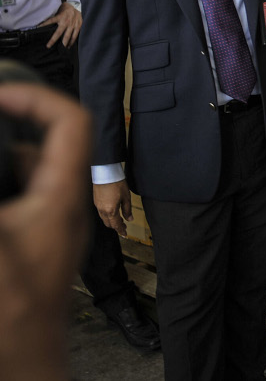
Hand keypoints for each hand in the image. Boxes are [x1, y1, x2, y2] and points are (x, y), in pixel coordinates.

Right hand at [0, 82, 90, 379]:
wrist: (24, 364)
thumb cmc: (13, 312)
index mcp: (63, 196)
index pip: (73, 122)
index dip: (38, 96)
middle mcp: (63, 206)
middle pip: (41, 146)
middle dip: (3, 134)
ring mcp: (51, 226)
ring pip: (26, 174)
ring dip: (2, 163)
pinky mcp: (36, 244)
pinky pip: (20, 201)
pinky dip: (3, 188)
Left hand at [39, 2, 81, 48]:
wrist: (78, 6)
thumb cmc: (67, 8)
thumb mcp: (60, 9)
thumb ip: (55, 14)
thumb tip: (46, 18)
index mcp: (60, 17)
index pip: (50, 21)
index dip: (44, 24)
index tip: (38, 28)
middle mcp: (66, 22)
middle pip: (58, 33)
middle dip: (53, 40)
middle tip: (48, 46)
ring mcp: (72, 25)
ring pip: (68, 36)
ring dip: (64, 43)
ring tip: (61, 48)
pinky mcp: (78, 27)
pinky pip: (75, 36)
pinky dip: (72, 41)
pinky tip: (69, 45)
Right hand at [93, 180, 131, 236]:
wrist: (105, 174)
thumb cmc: (117, 184)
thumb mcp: (126, 197)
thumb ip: (127, 210)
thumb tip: (129, 219)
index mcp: (111, 211)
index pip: (116, 224)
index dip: (121, 230)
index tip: (125, 234)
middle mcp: (102, 210)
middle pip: (109, 223)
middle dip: (116, 227)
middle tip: (124, 227)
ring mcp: (97, 206)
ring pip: (104, 219)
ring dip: (111, 222)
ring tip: (119, 221)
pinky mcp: (95, 201)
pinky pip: (101, 213)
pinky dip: (107, 216)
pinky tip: (112, 213)